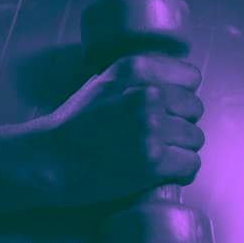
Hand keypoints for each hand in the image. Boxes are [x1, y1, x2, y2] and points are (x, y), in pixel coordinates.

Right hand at [36, 53, 204, 209]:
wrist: (48, 160)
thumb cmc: (74, 124)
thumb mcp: (103, 82)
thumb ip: (139, 77)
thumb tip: (175, 82)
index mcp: (136, 69)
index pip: (191, 77)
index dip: (182, 96)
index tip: (169, 110)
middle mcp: (148, 94)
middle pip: (195, 110)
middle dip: (181, 124)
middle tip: (158, 138)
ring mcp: (152, 128)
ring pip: (195, 139)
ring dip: (180, 151)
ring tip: (156, 157)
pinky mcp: (154, 161)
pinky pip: (191, 164)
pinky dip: (180, 173)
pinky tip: (161, 173)